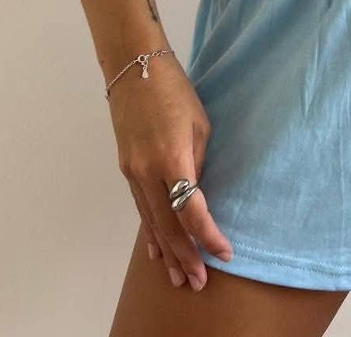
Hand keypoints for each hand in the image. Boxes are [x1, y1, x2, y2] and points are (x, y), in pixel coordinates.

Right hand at [107, 51, 232, 291]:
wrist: (134, 68)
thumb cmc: (175, 90)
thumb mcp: (199, 123)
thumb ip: (198, 161)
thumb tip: (198, 191)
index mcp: (171, 158)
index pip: (190, 210)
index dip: (207, 235)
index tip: (224, 252)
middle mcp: (147, 171)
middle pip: (167, 225)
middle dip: (184, 256)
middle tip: (199, 283)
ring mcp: (132, 171)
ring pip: (150, 221)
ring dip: (165, 251)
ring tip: (178, 278)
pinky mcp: (126, 168)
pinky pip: (139, 207)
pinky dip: (149, 231)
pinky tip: (155, 251)